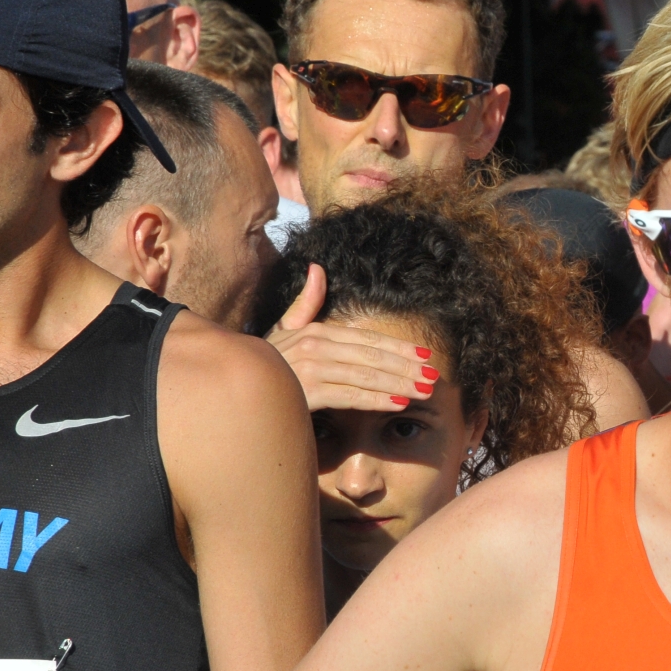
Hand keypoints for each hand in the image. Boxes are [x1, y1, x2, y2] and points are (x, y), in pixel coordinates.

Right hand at [265, 263, 435, 411]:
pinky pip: (349, 395)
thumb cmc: (266, 364)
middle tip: (434, 378)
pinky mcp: (306, 393)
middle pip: (371, 356)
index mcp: (315, 331)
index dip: (398, 347)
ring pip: (365, 375)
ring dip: (399, 383)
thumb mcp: (284, 330)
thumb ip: (305, 303)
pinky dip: (376, 399)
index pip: (366, 339)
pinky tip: (398, 403)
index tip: (424, 356)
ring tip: (424, 391)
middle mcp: (314, 345)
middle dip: (406, 367)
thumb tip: (317, 268)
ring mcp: (310, 368)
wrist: (236, 391)